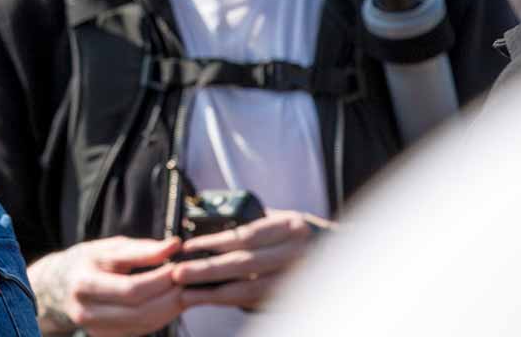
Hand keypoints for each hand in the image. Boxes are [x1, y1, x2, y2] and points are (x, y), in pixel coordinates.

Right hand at [29, 236, 184, 336]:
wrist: (58, 285)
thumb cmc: (87, 261)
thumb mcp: (109, 247)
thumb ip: (142, 249)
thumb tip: (174, 246)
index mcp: (84, 283)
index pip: (131, 288)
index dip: (161, 279)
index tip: (179, 265)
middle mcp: (86, 310)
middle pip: (139, 310)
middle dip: (169, 296)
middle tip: (186, 280)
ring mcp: (94, 328)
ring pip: (143, 324)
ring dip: (169, 308)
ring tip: (182, 290)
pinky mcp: (104, 336)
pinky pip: (140, 330)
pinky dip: (159, 316)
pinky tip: (167, 302)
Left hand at [171, 210, 332, 310]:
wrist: (341, 255)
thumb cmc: (303, 234)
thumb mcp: (283, 218)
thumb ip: (254, 222)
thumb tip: (212, 225)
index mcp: (290, 227)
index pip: (245, 236)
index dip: (213, 243)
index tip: (189, 247)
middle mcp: (296, 252)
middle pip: (244, 264)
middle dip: (207, 270)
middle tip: (179, 272)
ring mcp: (297, 278)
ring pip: (249, 289)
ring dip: (214, 292)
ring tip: (187, 291)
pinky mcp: (292, 296)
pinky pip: (255, 301)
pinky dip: (230, 301)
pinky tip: (210, 299)